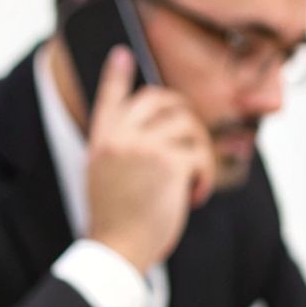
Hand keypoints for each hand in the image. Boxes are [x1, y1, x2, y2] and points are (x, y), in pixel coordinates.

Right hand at [84, 45, 213, 273]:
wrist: (117, 250)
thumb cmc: (117, 223)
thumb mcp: (106, 179)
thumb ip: (123, 150)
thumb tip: (159, 130)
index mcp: (101, 142)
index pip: (109, 98)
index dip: (116, 75)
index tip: (122, 56)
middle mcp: (119, 137)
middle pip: (160, 99)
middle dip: (184, 115)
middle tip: (191, 143)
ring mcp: (143, 146)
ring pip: (188, 126)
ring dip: (199, 154)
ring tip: (192, 182)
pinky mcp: (168, 162)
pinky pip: (199, 156)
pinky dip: (204, 178)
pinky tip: (194, 197)